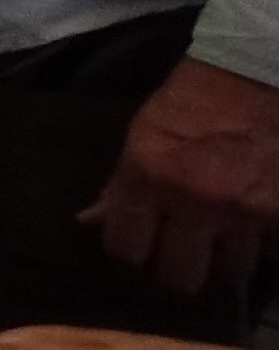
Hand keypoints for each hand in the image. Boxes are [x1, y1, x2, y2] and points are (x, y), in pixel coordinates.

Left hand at [88, 54, 278, 308]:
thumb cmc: (193, 101)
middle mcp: (196, 200)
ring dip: (223, 262)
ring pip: (230, 272)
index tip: (138, 244)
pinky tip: (251, 231)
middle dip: (177, 269)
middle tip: (179, 255)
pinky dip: (259, 247)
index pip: (126, 248)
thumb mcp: (143, 134)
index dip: (130, 250)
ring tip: (219, 244)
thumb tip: (90, 222)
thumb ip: (120, 184)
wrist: (258, 74)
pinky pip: (269, 254)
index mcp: (149, 177)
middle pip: (180, 276)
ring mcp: (246, 211)